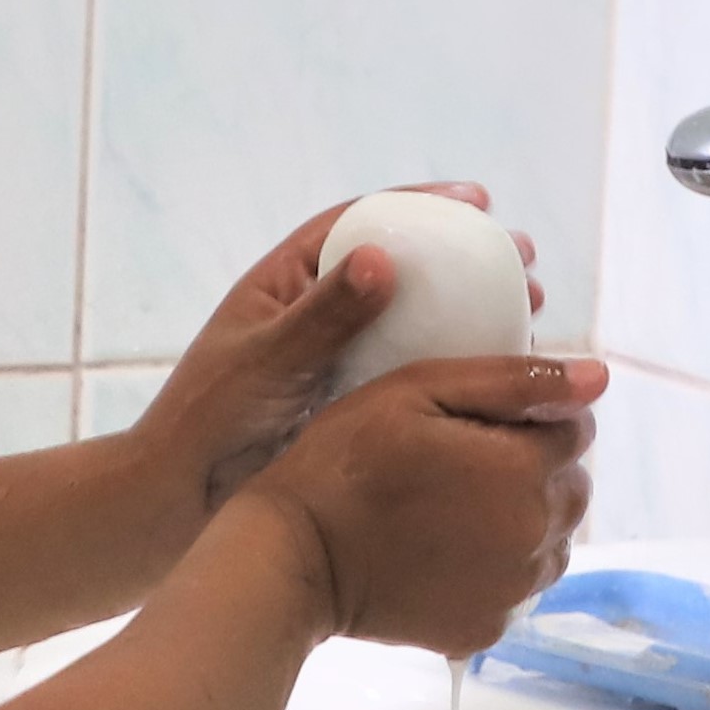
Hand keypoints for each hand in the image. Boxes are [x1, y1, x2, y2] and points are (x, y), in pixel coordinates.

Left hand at [136, 181, 547, 512]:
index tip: (477, 201)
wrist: (178, 507)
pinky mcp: (351, 409)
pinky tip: (502, 379)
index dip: (419, 204)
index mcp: (285, 285)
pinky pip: (414, 378)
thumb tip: (382, 257)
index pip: (358, 223)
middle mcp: (316, 318)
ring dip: (473, 315)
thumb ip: (322, 317)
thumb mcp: (266, 364)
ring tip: (530, 314)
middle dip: (465, 259)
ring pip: (416, 325)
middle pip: (402, 270)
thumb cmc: (207, 426)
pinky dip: (458, 371)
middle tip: (523, 260)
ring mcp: (337, 364)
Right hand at [241, 353, 600, 656]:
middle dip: (533, 470)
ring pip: (551, 542)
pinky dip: (494, 570)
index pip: (575, 430)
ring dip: (520, 521)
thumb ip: (514, 380)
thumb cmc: (347, 460)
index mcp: (524, 470)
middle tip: (462, 465)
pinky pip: (516, 590)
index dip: (532, 417)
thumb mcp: (419, 389)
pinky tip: (443, 553)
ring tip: (454, 511)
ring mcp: (513, 591)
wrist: (294, 557)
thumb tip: (598, 376)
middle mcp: (535, 536)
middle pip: (571, 489)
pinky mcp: (485, 629)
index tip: (478, 422)